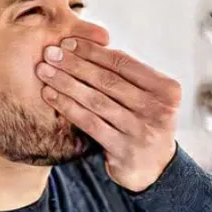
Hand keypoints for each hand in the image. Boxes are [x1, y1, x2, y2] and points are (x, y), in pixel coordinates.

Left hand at [36, 38, 180, 191]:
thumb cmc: (144, 122)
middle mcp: (158, 109)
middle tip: (50, 53)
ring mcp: (141, 130)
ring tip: (45, 71)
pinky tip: (50, 95)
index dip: (93, 51)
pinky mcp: (124, 150)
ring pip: (96, 100)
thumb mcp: (148, 97)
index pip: (123, 63)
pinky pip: (89, 123)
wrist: (155, 168)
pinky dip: (67, 107)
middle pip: (107, 80)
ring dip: (66, 83)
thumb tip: (86, 45)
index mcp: (166, 89)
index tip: (68, 42)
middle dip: (74, 64)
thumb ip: (127, 76)